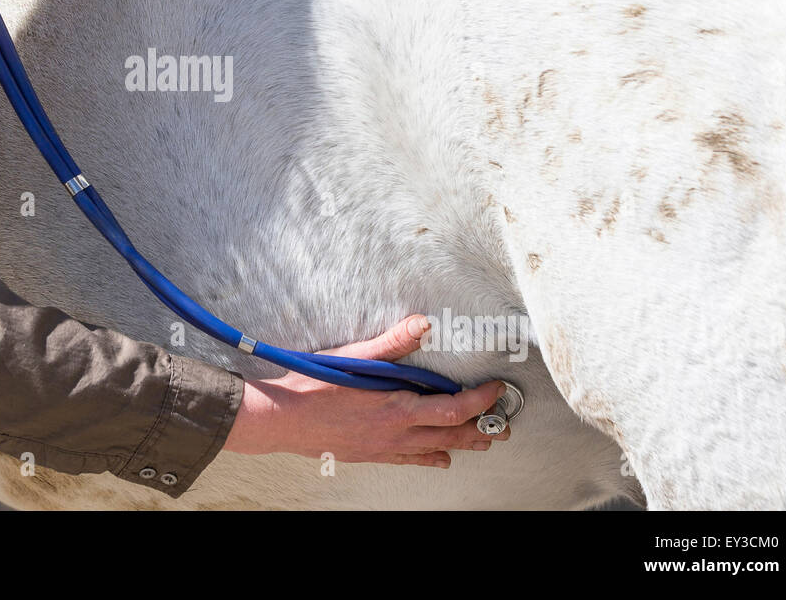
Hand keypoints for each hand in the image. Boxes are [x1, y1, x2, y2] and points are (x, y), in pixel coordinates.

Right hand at [222, 315, 510, 467]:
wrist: (282, 419)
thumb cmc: (315, 386)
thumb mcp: (354, 357)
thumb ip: (392, 342)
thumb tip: (422, 324)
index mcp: (398, 408)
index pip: (454, 408)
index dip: (481, 400)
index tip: (496, 390)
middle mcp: (396, 432)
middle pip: (452, 434)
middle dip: (481, 428)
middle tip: (503, 424)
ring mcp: (384, 448)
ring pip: (435, 450)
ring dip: (462, 444)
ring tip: (482, 441)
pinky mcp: (370, 454)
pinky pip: (409, 460)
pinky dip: (430, 458)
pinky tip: (439, 458)